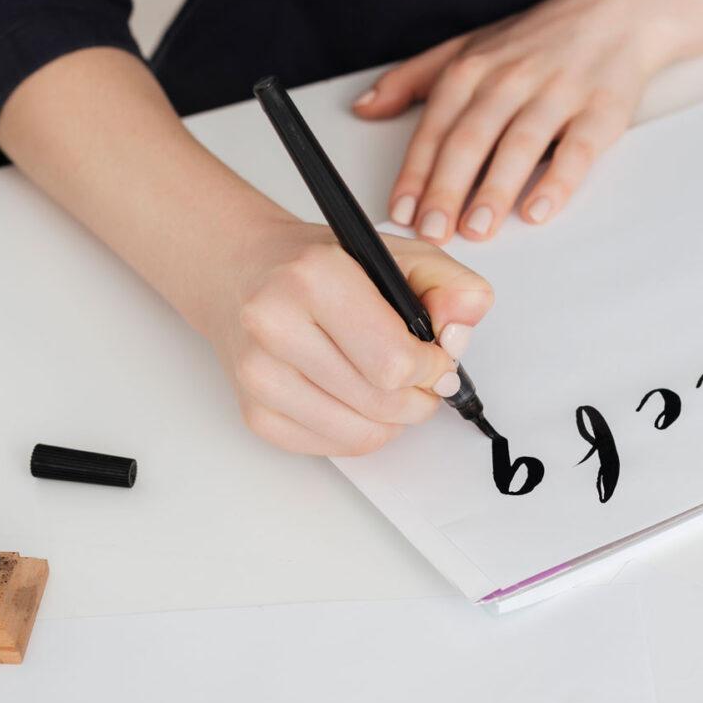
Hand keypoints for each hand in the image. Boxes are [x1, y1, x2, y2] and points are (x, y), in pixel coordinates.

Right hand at [210, 218, 493, 455]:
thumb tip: (461, 331)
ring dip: (393, 419)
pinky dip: (360, 431)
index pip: (395, 361)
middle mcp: (274, 325)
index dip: (432, 368)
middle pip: (382, 403)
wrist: (241, 271)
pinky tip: (357, 399)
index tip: (436, 358)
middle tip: (422, 378)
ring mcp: (258, 375)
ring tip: (391, 388)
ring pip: (361, 433)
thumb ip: (449, 286)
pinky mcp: (254, 413)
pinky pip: (333, 448)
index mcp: (313, 277)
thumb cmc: (320, 265)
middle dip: (418, 396)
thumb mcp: (397, 255)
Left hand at [353, 0, 678, 243]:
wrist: (619, 11)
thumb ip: (413, 79)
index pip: (435, 126)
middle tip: (433, 231)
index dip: (415, 172)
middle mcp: (511, 78)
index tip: (401, 211)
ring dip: (495, 190)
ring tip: (476, 229)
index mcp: (474, 68)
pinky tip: (539, 209)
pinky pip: (577, 150)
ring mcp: (557, 93)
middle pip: (471, 139)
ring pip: (519, 144)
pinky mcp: (601, 110)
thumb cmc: (539, 38)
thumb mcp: (469, 47)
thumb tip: (364, 106)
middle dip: (447, 189)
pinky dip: (558, 181)